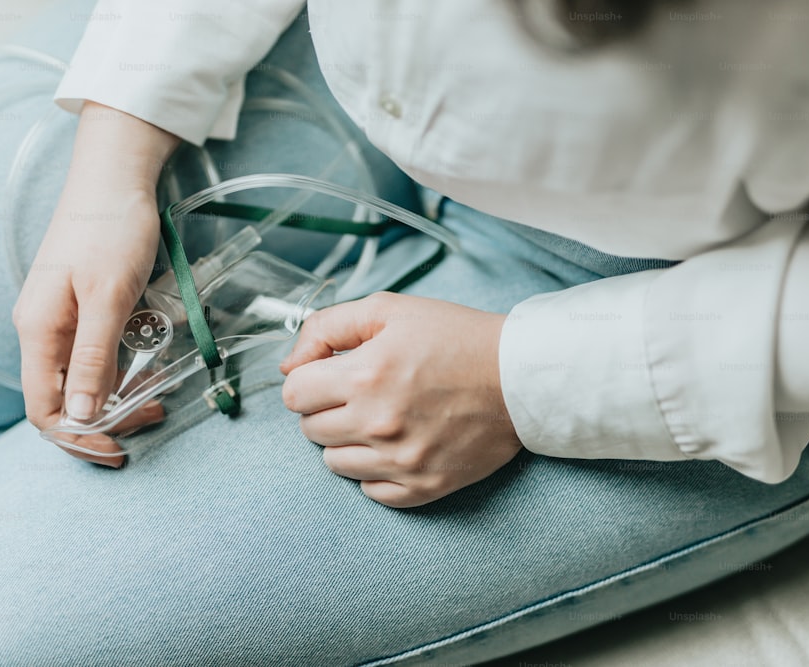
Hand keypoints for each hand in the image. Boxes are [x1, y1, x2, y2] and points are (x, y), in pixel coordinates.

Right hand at [13, 102, 179, 466]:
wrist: (114, 180)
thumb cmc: (111, 231)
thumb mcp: (108, 298)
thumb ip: (92, 359)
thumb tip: (81, 416)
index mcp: (38, 332)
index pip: (45, 409)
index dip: (79, 437)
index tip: (120, 449)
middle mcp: (42, 331)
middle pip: (63, 399)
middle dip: (104, 421)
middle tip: (152, 418)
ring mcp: (61, 320)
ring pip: (82, 380)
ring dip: (117, 397)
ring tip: (158, 396)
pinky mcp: (82, 309)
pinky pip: (95, 355)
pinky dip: (121, 370)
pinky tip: (149, 366)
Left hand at [280, 292, 521, 506]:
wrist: (521, 377)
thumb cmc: (456, 337)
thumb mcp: (389, 310)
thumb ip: (327, 328)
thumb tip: (288, 366)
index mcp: (365, 375)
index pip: (293, 395)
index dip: (308, 380)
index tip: (330, 375)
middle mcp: (378, 423)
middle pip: (310, 430)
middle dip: (326, 408)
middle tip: (360, 393)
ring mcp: (401, 460)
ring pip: (334, 464)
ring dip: (347, 441)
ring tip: (380, 418)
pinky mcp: (425, 486)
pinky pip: (371, 491)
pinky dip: (375, 472)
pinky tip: (396, 446)